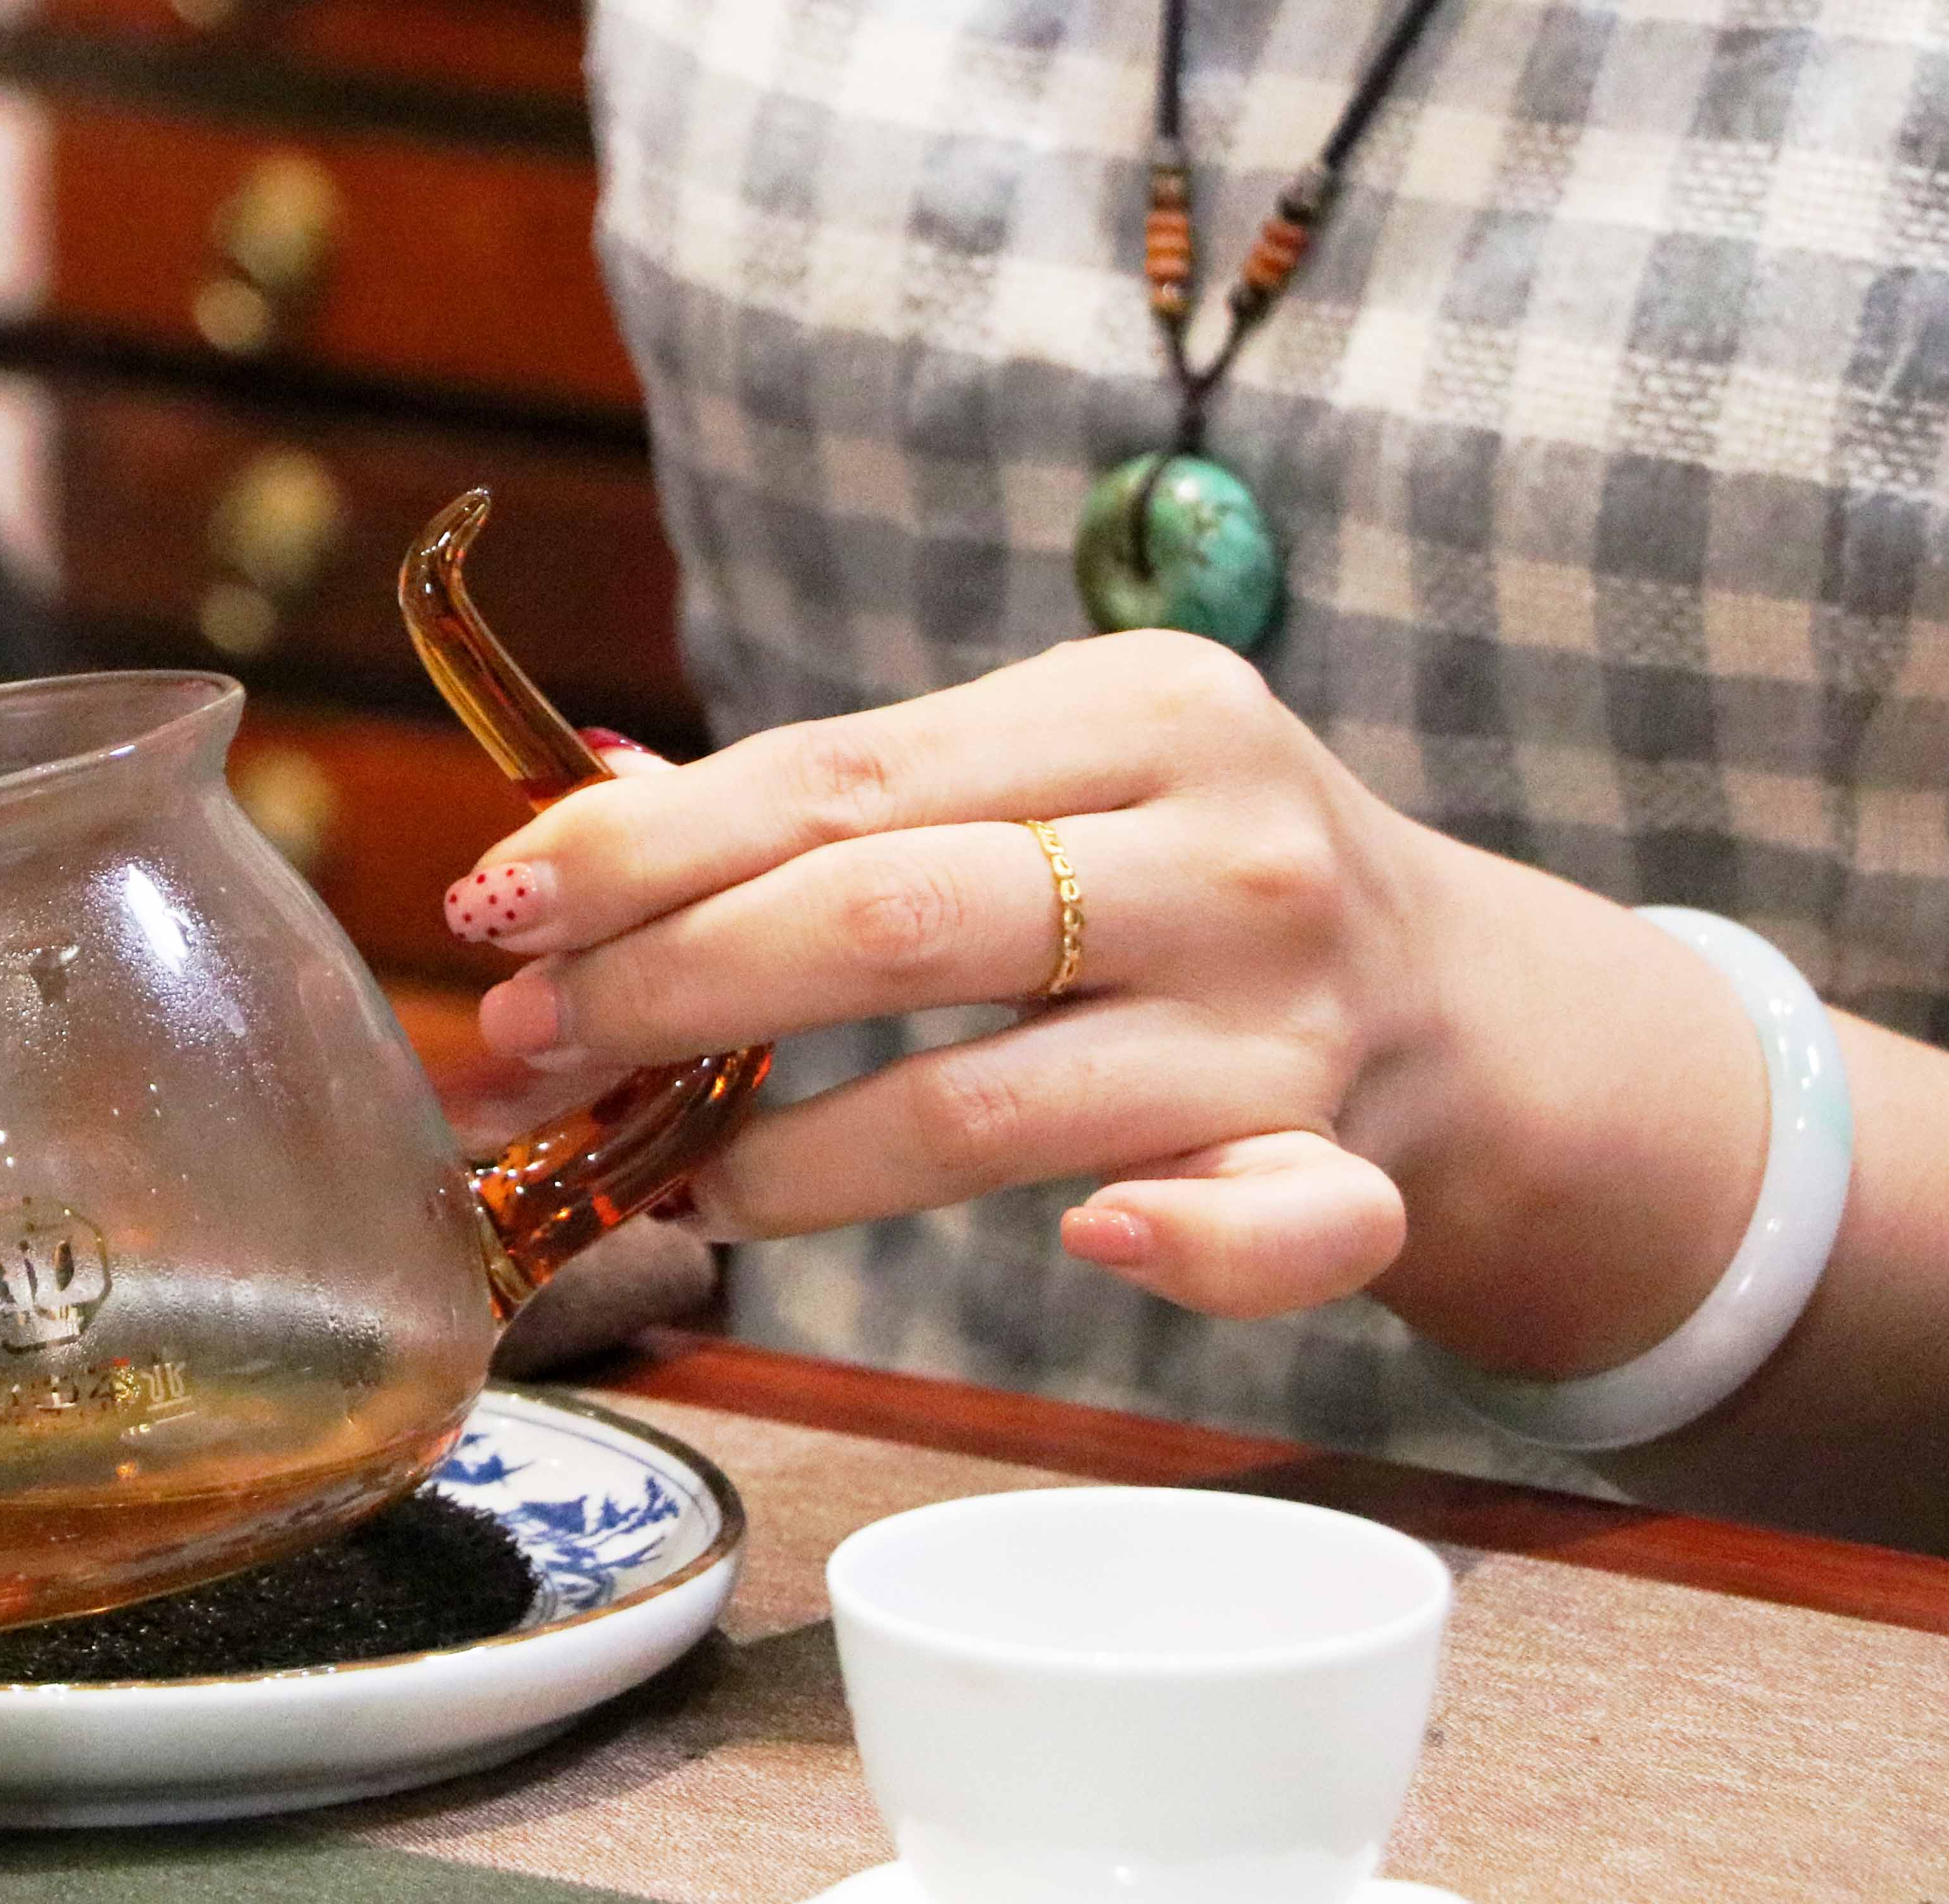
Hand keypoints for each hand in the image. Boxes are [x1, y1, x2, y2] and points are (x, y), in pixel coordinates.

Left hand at [440, 634, 1767, 1363]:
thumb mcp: (1044, 779)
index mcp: (1135, 703)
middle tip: (523, 1046)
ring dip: (791, 1156)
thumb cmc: (1176, 875)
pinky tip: (1086, 1242)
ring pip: (996, 1098)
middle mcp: (1224, 841)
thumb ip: (840, 804)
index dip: (642, 847)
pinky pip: (1273, 1222)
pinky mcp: (1351, 1159)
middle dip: (670, 990)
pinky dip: (1182, 1245)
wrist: (1456, 1001)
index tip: (492, 903)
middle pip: (890, 918)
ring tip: (656, 1173)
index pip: (835, 774)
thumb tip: (566, 820)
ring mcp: (1291, 1012)